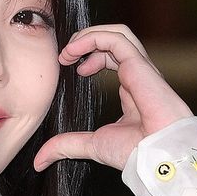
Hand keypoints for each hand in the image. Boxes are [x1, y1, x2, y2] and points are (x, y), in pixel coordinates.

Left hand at [33, 25, 192, 171]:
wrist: (157, 157)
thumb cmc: (135, 153)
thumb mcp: (91, 146)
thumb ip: (66, 146)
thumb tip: (39, 161)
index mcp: (131, 90)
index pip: (112, 58)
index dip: (89, 56)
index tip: (69, 68)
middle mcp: (138, 75)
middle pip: (114, 41)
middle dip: (86, 42)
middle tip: (64, 57)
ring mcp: (141, 69)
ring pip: (117, 33)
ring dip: (88, 35)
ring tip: (68, 51)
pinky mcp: (140, 65)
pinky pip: (117, 38)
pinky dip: (92, 38)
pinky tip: (74, 51)